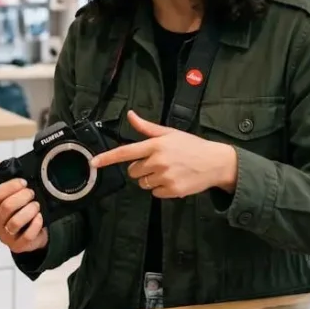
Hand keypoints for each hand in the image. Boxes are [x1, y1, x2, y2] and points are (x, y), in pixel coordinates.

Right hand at [0, 157, 48, 253]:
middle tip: (32, 193)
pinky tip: (39, 218)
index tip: (23, 182)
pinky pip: (27, 235)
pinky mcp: (18, 246)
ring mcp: (6, 236)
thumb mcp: (9, 193)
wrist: (31, 234)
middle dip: (22, 197)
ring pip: (16, 222)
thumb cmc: (18, 211)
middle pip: (6, 207)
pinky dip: (35, 224)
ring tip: (36, 206)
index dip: (11, 187)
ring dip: (29, 210)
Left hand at [89, 110, 238, 198]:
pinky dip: (161, 189)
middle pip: (133, 171)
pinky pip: (155, 193)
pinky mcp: (172, 190)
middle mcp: (158, 161)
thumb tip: (130, 115)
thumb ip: (147, 127)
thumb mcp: (169, 133)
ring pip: (143, 183)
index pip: (126, 152)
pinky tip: (174, 180)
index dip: (108, 158)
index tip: (94, 163)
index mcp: (155, 145)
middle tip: (158, 163)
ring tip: (168, 171)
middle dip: (141, 168)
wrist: (216, 163)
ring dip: (151, 179)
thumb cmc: (192, 146)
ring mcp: (165, 177)